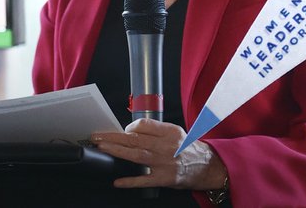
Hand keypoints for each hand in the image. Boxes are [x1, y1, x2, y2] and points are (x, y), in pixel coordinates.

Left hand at [91, 118, 226, 191]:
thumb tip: (132, 131)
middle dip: (113, 137)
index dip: (129, 127)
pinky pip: (144, 180)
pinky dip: (129, 181)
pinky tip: (117, 181)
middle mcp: (167, 146)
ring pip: (136, 155)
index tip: (121, 130)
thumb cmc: (189, 149)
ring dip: (117, 151)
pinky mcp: (164, 179)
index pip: (144, 125)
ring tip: (103, 148)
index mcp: (170, 132)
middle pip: (135, 139)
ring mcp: (165, 163)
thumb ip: (156, 131)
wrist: (207, 166)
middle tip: (98, 136)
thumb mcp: (176, 132)